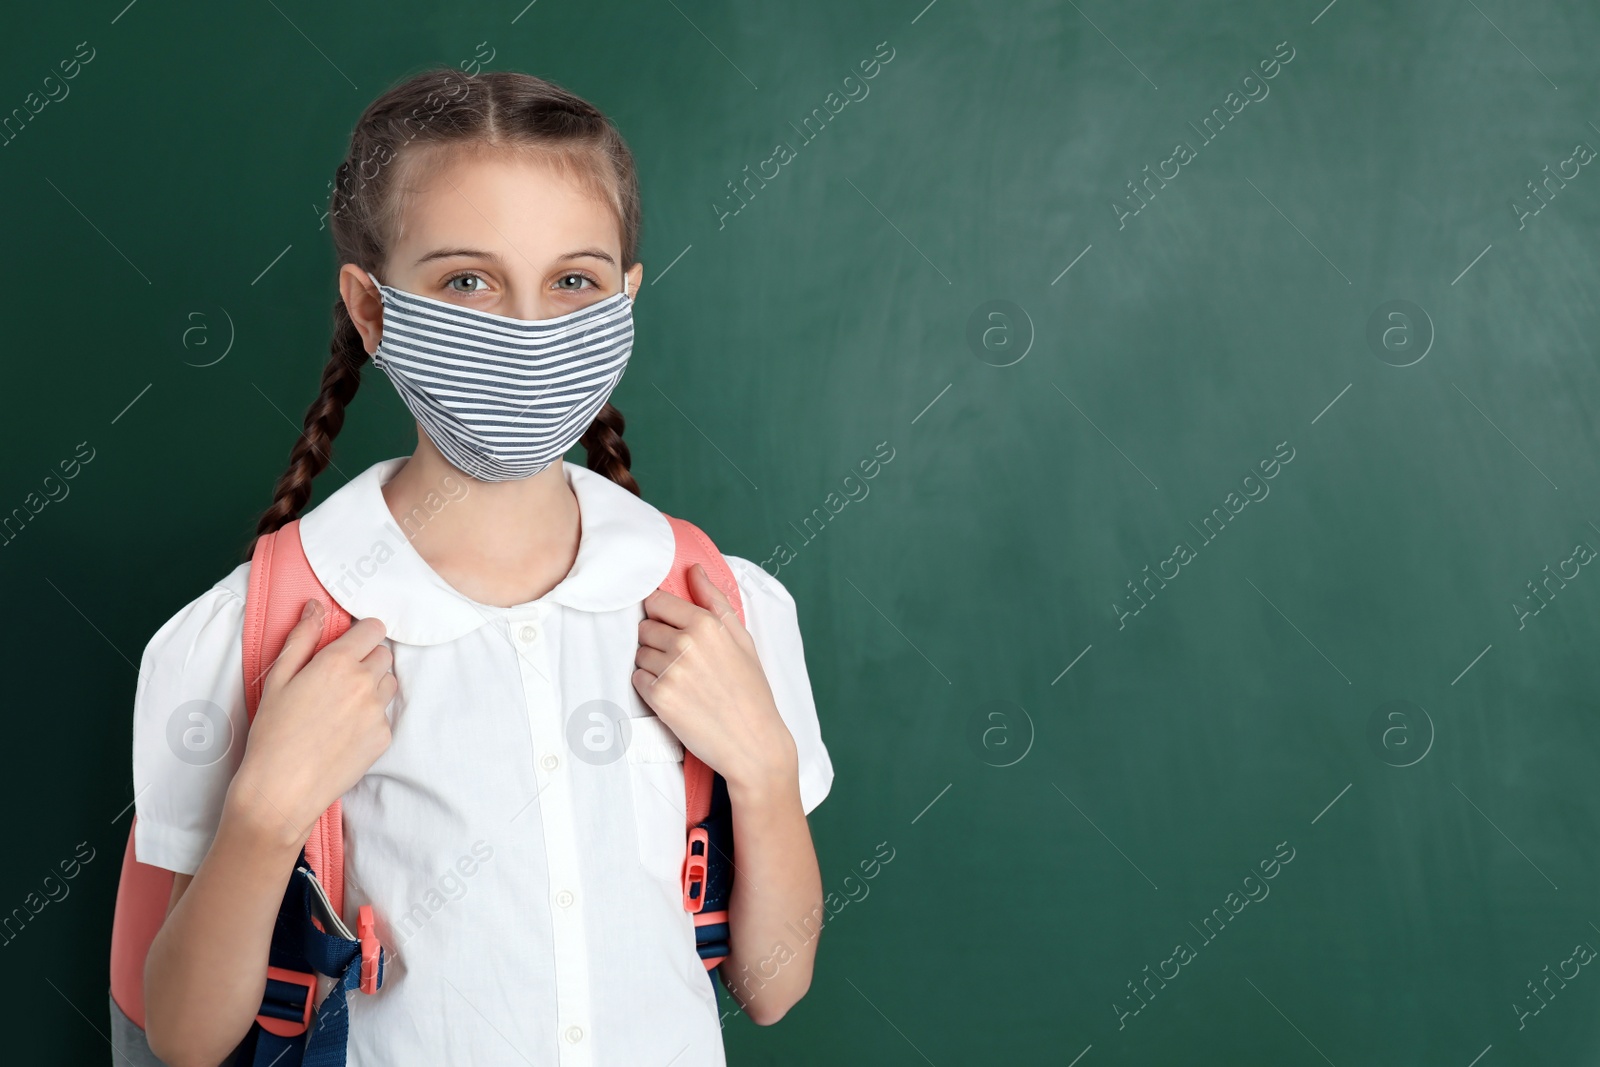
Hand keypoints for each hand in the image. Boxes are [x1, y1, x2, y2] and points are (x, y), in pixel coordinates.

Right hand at [228, 600, 395, 848]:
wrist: (282, 789)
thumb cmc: (272, 733)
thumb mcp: (277, 679)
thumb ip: (301, 638)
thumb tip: (315, 606)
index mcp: (338, 662)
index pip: (373, 628)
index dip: (363, 634)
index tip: (351, 643)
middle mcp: (365, 682)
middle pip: (384, 654)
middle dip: (366, 659)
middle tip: (339, 679)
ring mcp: (378, 711)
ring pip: (389, 683)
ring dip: (373, 686)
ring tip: (342, 706)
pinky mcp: (384, 737)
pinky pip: (386, 715)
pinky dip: (372, 717)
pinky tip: (345, 731)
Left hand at [633, 563, 797, 794]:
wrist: (753, 743)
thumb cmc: (751, 691)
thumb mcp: (742, 640)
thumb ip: (715, 601)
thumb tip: (694, 570)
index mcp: (707, 624)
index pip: (657, 601)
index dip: (662, 615)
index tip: (673, 627)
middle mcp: (685, 644)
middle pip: (644, 627)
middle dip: (658, 640)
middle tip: (682, 660)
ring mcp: (670, 671)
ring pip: (639, 654)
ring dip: (653, 664)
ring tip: (682, 680)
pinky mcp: (658, 698)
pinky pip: (637, 679)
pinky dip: (650, 686)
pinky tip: (676, 695)